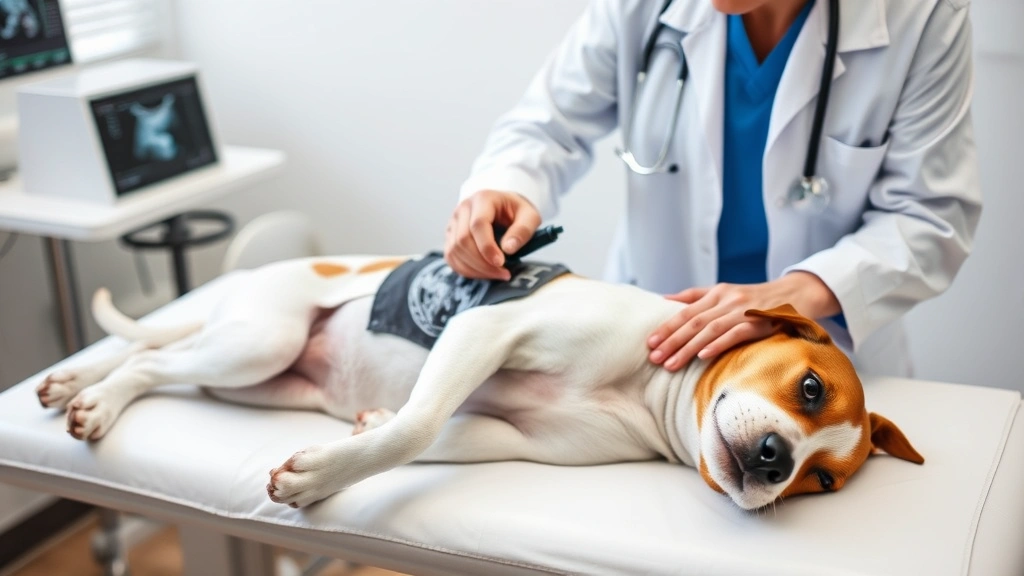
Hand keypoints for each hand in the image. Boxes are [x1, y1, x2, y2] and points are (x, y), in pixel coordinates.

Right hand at [444, 190, 540, 280]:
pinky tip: (484, 273)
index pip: (478, 225)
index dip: (487, 247)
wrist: (505, 207)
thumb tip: (508, 249)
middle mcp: (463, 208)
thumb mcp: (530, 216)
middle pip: (463, 240)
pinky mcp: (450, 236)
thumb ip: (523, 230)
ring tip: (497, 274)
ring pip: (454, 251)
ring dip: (475, 269)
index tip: (501, 263)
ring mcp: (453, 222)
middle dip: (482, 262)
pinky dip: (466, 270)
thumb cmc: (517, 212)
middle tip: (503, 273)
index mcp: (483, 199)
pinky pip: (451, 257)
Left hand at [646, 272, 840, 371]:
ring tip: (671, 364)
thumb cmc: (754, 298)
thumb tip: (665, 300)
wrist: (796, 294)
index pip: (685, 312)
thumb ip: (695, 296)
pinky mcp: (759, 322)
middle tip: (654, 358)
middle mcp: (727, 300)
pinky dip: (718, 345)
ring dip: (688, 348)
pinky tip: (703, 356)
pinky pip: (735, 334)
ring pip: (709, 330)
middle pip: (693, 322)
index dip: (666, 327)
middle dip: (671, 341)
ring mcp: (743, 311)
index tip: (650, 343)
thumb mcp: (724, 292)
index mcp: (716, 293)